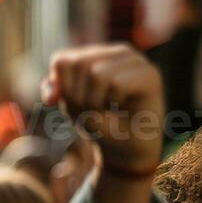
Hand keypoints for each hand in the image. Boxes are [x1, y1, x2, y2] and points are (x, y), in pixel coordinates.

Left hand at [41, 44, 163, 174]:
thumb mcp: (71, 106)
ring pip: (96, 73)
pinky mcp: (150, 74)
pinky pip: (116, 83)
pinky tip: (124, 107)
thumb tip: (51, 95)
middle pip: (78, 64)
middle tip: (95, 110)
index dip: (61, 88)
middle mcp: (117, 51)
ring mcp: (136, 60)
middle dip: (78, 96)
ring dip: (95, 102)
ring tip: (109, 109)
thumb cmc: (101, 125)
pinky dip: (112, 102)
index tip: (75, 105)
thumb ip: (58, 91)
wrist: (127, 151)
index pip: (62, 61)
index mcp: (96, 54)